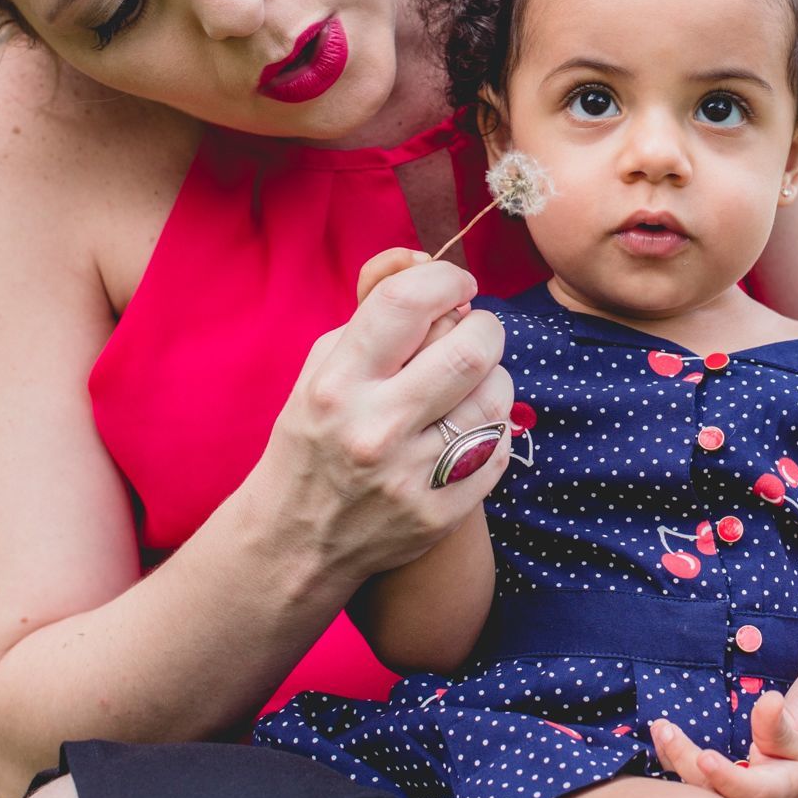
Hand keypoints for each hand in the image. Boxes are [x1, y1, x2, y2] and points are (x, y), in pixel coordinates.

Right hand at [252, 247, 512, 581]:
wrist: (296, 540)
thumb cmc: (316, 435)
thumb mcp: (323, 366)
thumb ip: (372, 307)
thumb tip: (419, 256)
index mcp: (337, 383)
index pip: (407, 302)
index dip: (445, 278)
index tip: (456, 285)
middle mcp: (374, 428)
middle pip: (471, 347)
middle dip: (484, 326)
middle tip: (472, 330)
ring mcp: (411, 476)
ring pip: (497, 396)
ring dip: (493, 376)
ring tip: (468, 382)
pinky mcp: (441, 514)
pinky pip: (500, 448)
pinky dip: (490, 429)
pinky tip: (463, 430)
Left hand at [651, 692, 797, 797]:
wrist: (794, 795)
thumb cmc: (797, 765)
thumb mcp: (797, 744)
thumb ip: (776, 726)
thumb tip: (771, 699)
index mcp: (779, 796)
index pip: (751, 792)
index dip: (726, 777)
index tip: (704, 757)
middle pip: (714, 794)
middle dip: (686, 761)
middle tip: (665, 728)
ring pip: (697, 796)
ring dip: (673, 761)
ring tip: (660, 729)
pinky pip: (691, 793)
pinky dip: (673, 767)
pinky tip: (661, 743)